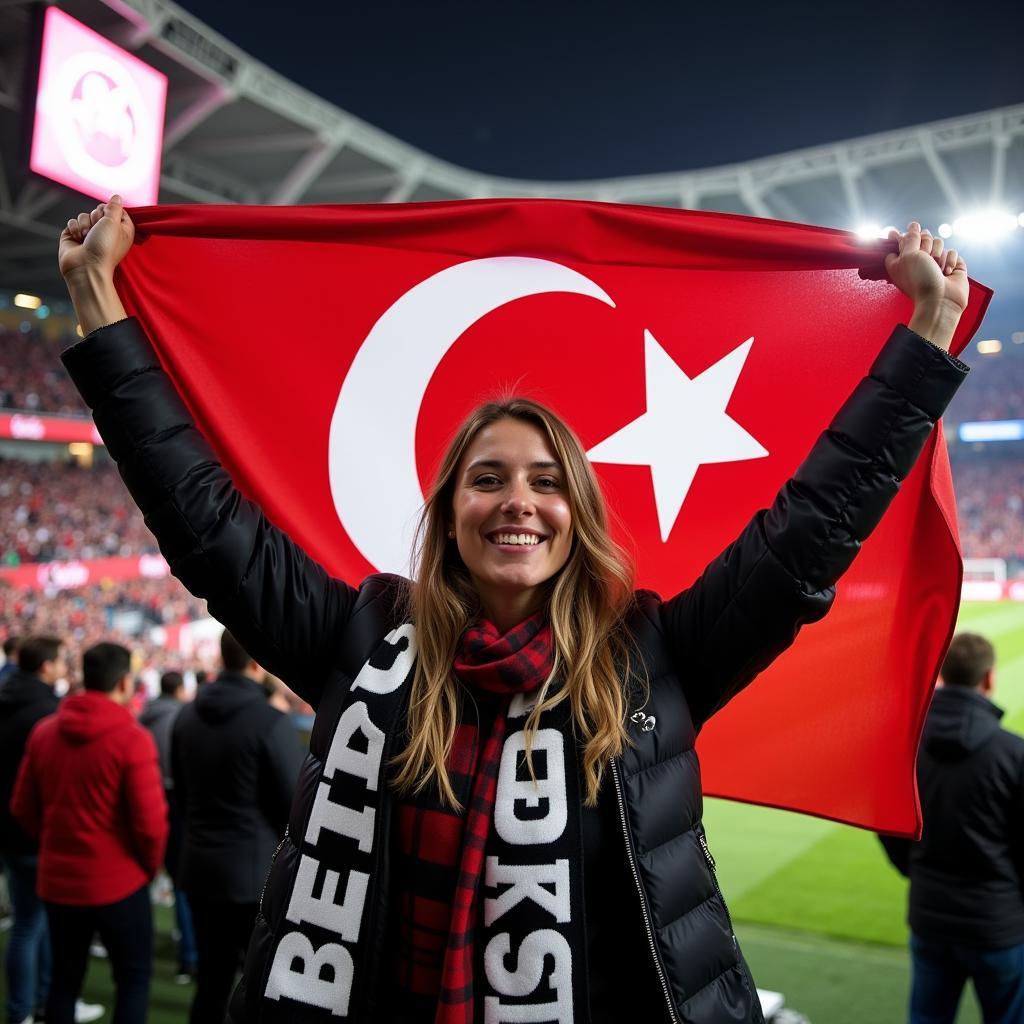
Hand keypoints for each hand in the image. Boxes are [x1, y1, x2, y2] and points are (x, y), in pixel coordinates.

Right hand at [58, 194, 134, 283]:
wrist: (85, 267)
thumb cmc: (104, 248)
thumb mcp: (114, 223)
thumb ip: (114, 207)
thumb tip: (117, 197)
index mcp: (122, 230)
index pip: (118, 210)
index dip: (112, 210)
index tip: (111, 217)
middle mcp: (106, 231)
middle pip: (99, 210)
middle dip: (97, 217)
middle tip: (98, 230)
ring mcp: (90, 234)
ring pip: (84, 215)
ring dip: (85, 224)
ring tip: (87, 238)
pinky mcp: (75, 235)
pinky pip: (72, 221)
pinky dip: (75, 228)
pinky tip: (78, 239)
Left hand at [885, 222, 967, 351]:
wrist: (940, 300)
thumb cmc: (920, 280)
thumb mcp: (908, 256)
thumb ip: (909, 238)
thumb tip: (912, 226)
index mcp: (901, 260)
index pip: (903, 240)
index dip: (906, 237)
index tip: (907, 239)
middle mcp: (918, 260)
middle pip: (924, 237)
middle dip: (926, 245)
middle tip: (926, 258)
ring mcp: (935, 263)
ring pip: (940, 243)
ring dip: (939, 255)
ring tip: (936, 269)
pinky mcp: (951, 266)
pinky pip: (953, 252)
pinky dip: (950, 261)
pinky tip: (946, 273)